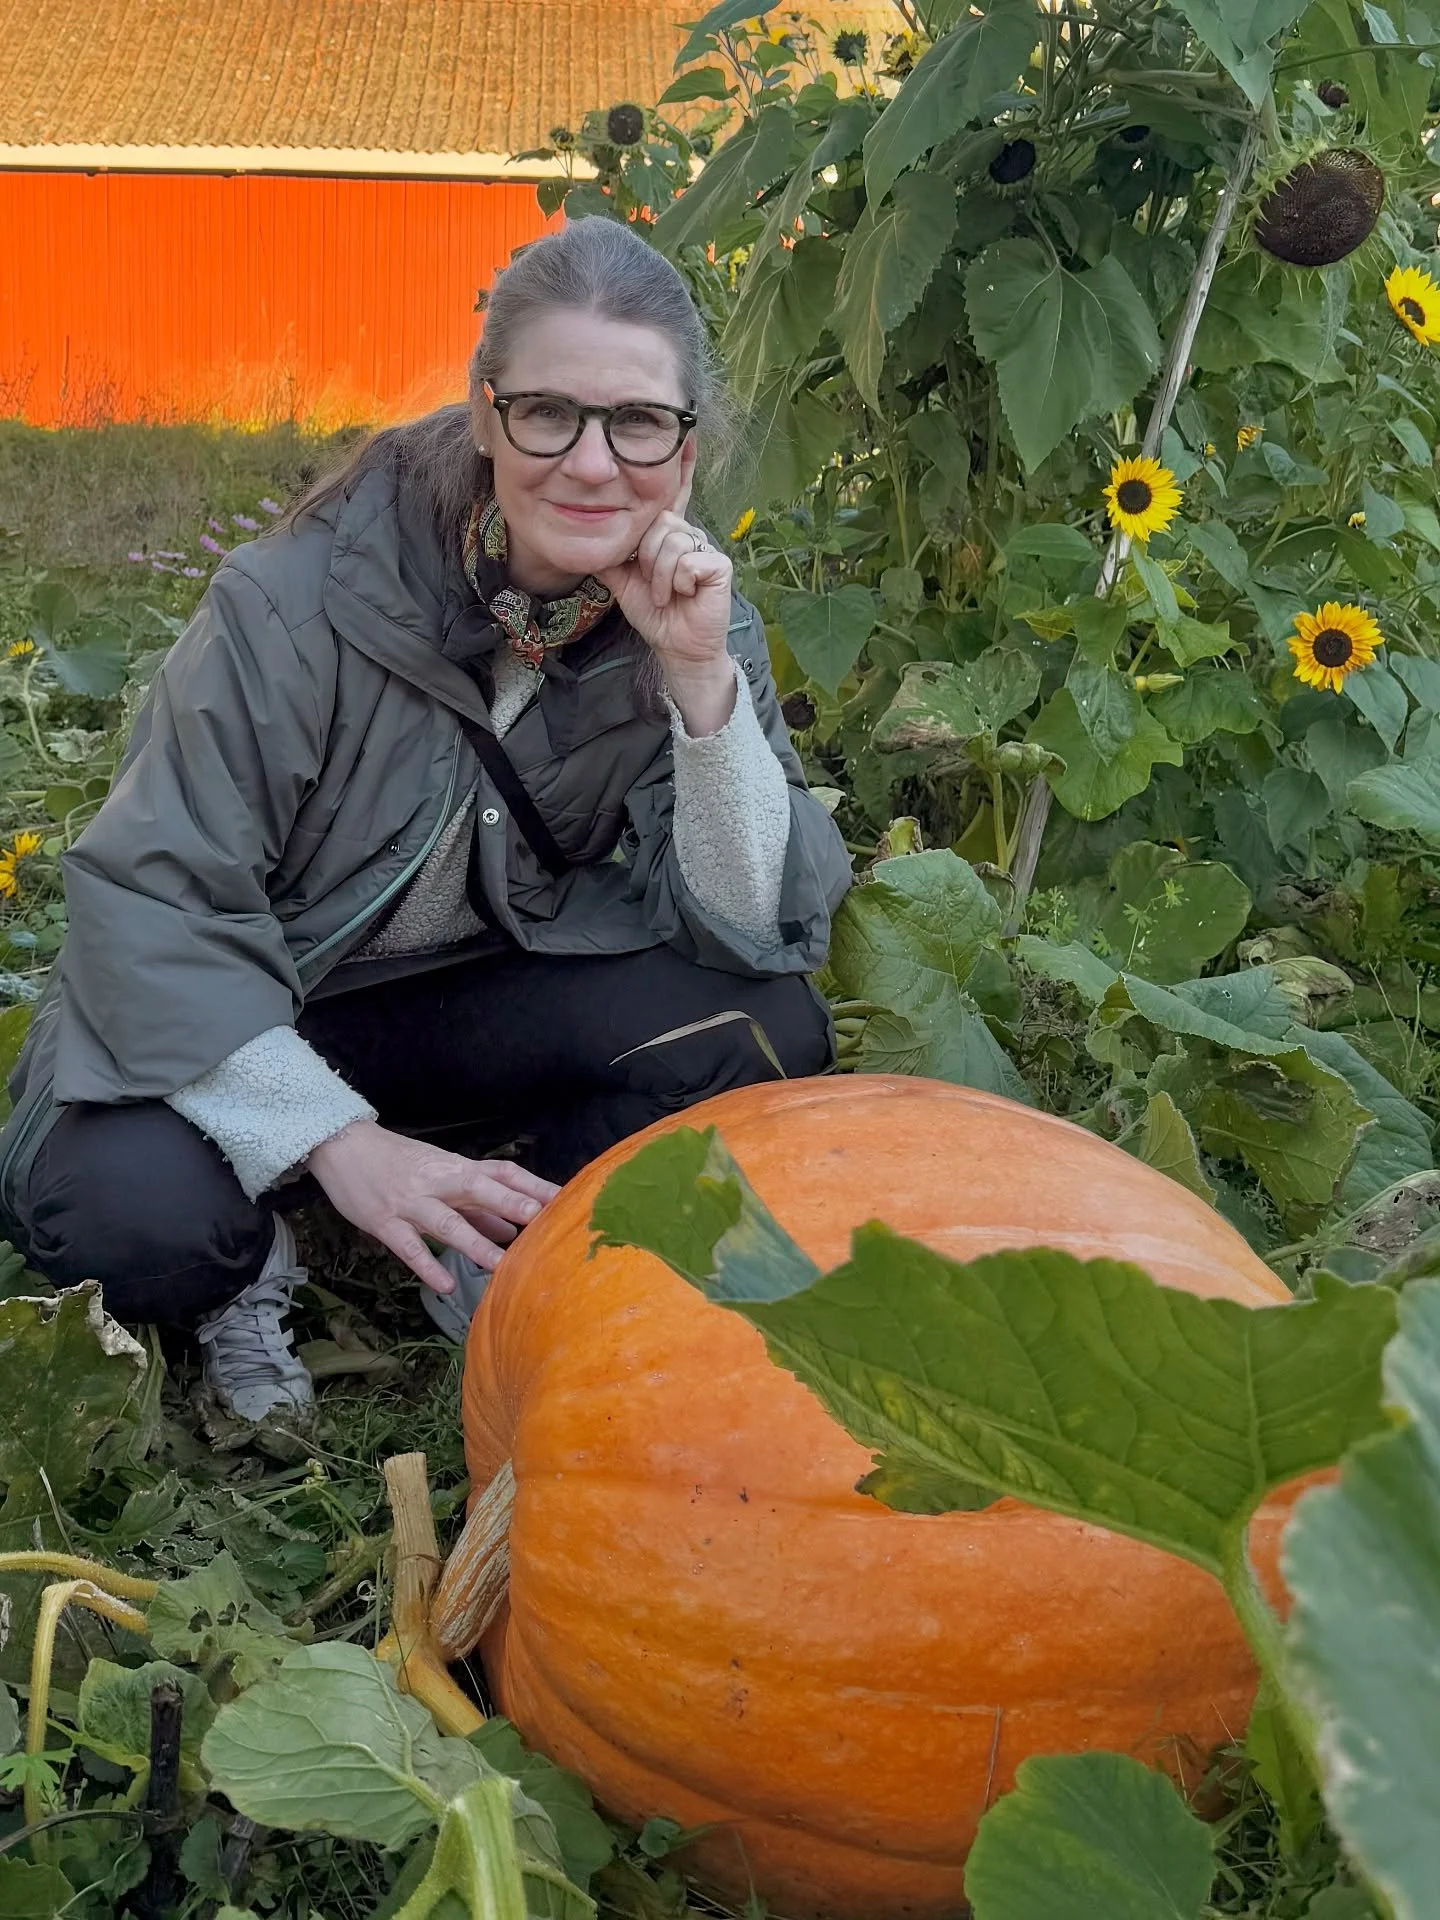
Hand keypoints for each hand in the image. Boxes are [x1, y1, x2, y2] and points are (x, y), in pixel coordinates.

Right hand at [306, 1120, 558, 1294]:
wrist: (343, 1145)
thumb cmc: (400, 1162)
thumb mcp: (442, 1174)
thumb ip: (478, 1205)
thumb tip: (513, 1228)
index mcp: (457, 1167)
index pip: (502, 1173)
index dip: (533, 1186)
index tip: (565, 1199)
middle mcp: (439, 1181)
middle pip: (479, 1190)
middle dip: (511, 1204)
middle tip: (541, 1220)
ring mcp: (411, 1202)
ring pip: (446, 1222)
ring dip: (474, 1243)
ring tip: (499, 1266)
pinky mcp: (385, 1222)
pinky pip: (408, 1247)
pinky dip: (427, 1266)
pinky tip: (446, 1285)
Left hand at [597, 475, 734, 695]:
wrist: (675, 645)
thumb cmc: (655, 613)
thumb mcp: (623, 582)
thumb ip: (609, 557)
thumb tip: (585, 537)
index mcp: (667, 535)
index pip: (672, 497)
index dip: (683, 467)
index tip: (690, 437)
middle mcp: (688, 535)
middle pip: (660, 522)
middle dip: (647, 558)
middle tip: (651, 584)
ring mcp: (705, 548)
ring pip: (672, 542)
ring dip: (661, 577)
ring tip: (666, 595)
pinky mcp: (719, 565)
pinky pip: (688, 561)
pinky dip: (679, 583)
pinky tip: (686, 594)